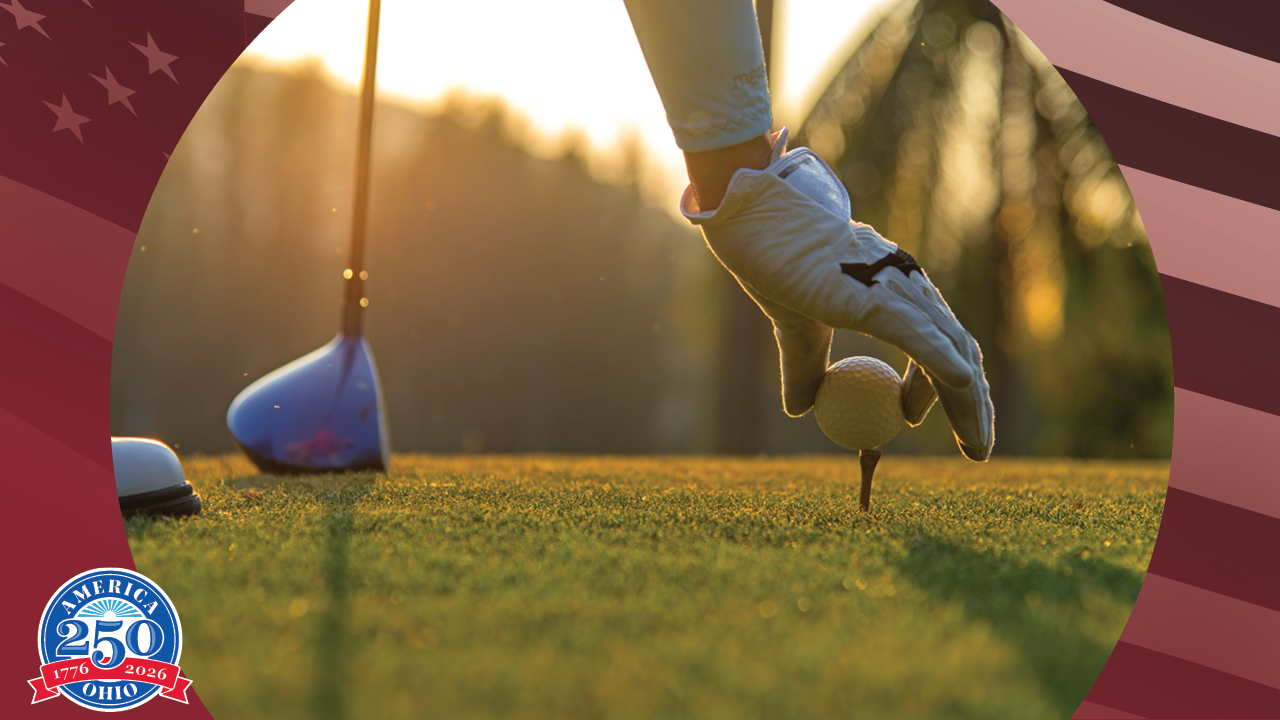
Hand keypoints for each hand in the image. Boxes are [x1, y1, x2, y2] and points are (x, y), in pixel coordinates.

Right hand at [682, 128, 993, 460]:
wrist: (756, 220)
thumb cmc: (774, 262)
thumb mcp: (794, 329)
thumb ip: (804, 367)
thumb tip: (800, 409)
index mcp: (894, 291)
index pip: (937, 343)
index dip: (937, 388)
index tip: (909, 418)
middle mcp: (908, 287)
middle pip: (958, 353)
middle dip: (973, 406)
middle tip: (976, 451)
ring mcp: (898, 289)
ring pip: (950, 353)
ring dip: (969, 404)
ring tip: (976, 448)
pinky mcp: (879, 297)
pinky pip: (921, 339)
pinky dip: (944, 368)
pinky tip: (962, 389)